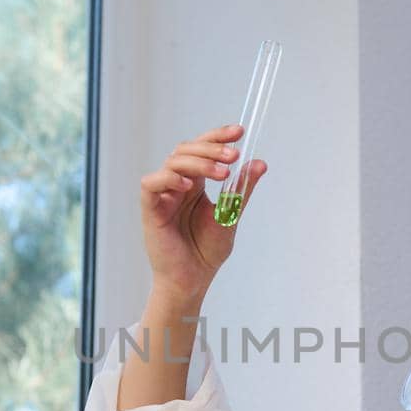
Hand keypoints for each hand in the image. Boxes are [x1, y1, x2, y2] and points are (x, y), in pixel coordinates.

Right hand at [138, 124, 267, 300]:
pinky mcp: (150, 208)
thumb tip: (260, 163)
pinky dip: (168, 179)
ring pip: (173, 162)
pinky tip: (188, 186)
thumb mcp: (231, 215)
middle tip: (234, 155)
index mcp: (195, 183)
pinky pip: (151, 184)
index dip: (218, 136)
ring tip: (222, 173)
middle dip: (211, 148)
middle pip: (187, 149)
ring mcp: (163, 195)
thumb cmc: (206, 251)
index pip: (203, 149)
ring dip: (199, 163)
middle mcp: (177, 184)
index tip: (239, 131)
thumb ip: (242, 190)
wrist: (192, 279)